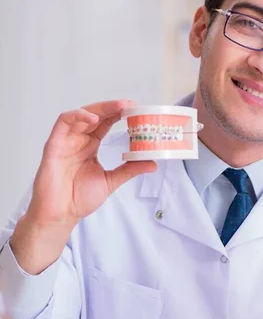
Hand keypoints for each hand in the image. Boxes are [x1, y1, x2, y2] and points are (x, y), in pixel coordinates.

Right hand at [11, 100, 156, 274]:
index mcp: (90, 147)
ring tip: (117, 108)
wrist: (61, 214)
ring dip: (99, 108)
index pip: (105, 123)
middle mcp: (78, 141)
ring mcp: (65, 141)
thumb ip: (129, 170)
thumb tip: (152, 164)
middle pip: (95, 115)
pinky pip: (63, 123)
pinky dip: (77, 116)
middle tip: (130, 104)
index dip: (118, 114)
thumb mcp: (110, 181)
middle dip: (112, 107)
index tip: (136, 109)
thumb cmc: (78, 198)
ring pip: (81, 115)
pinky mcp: (54, 145)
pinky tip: (93, 118)